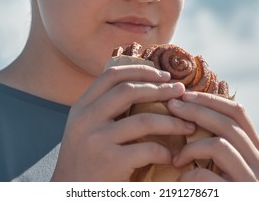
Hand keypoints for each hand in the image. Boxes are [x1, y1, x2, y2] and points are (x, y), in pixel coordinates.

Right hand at [51, 65, 195, 180]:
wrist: (70, 195)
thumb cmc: (85, 161)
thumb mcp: (85, 128)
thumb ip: (104, 109)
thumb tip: (143, 87)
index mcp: (81, 107)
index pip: (111, 75)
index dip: (140, 70)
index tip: (162, 74)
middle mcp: (86, 119)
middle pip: (129, 91)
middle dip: (161, 88)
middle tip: (181, 91)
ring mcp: (97, 140)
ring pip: (145, 120)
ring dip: (173, 122)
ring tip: (188, 125)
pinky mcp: (110, 162)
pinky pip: (148, 149)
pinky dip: (165, 152)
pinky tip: (171, 156)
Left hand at [167, 91, 258, 181]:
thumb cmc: (216, 190)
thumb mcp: (219, 162)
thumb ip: (215, 139)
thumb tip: (189, 107)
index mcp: (254, 149)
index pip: (238, 113)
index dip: (210, 99)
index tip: (185, 94)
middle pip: (228, 123)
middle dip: (196, 110)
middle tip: (171, 106)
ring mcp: (252, 181)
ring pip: (220, 145)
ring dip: (191, 147)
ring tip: (175, 157)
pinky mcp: (237, 195)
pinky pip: (208, 177)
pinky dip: (189, 175)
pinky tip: (181, 182)